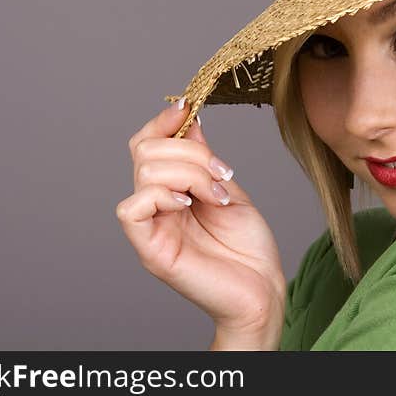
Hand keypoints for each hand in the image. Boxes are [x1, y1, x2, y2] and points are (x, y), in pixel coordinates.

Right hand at [116, 99, 285, 346]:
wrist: (263, 287)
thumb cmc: (248, 246)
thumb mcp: (227, 187)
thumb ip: (203, 159)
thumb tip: (188, 119)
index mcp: (171, 189)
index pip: (146, 144)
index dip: (162, 121)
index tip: (188, 107)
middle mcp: (156, 205)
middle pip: (145, 150)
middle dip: (191, 151)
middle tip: (222, 174)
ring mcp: (151, 227)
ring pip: (146, 171)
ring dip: (191, 172)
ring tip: (217, 195)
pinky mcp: (150, 249)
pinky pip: (132, 208)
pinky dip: (161, 195)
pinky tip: (189, 204)